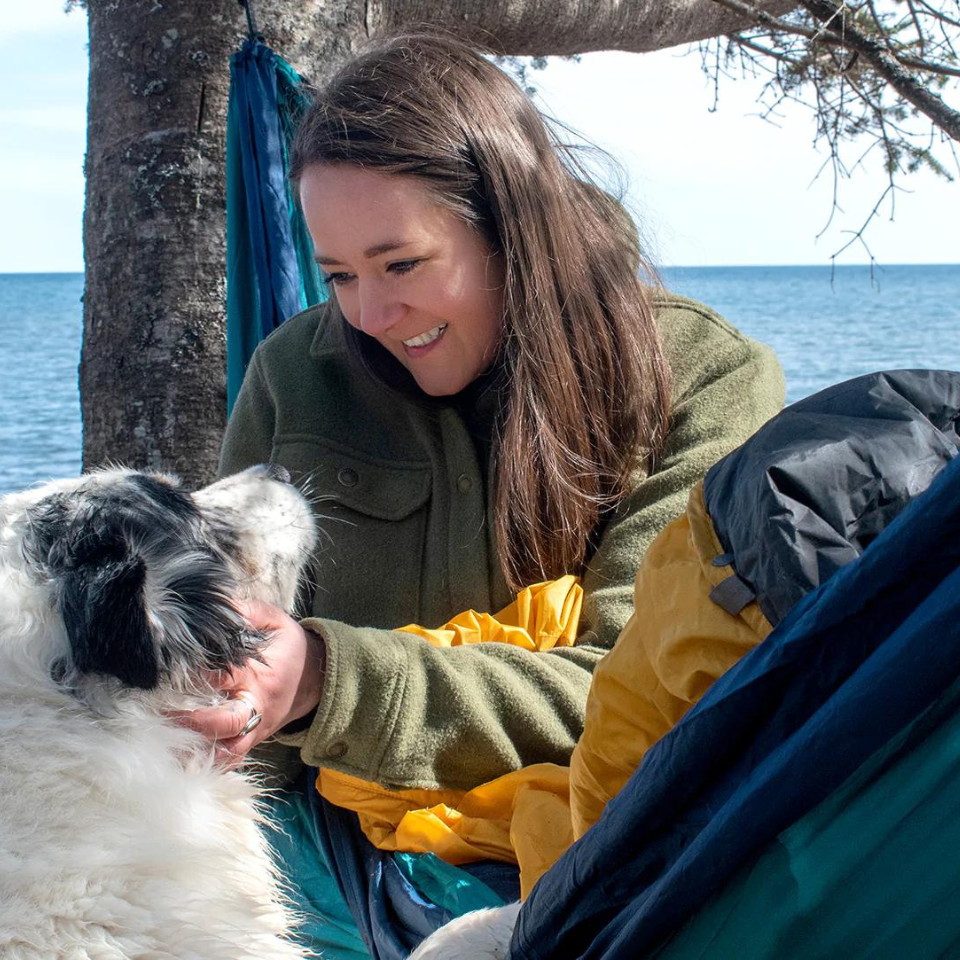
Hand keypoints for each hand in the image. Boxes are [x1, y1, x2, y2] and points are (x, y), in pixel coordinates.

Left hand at [177, 599, 324, 766]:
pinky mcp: (251, 741)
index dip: (199, 676)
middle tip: (160, 717)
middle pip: (225, 724)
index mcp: (260, 675)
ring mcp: (255, 728)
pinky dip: (206, 764)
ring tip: (163, 745)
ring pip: (226, 751)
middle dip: (193, 724)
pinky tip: (179, 761)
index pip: (226, 677)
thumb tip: (215, 605)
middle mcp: (257, 706)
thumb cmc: (289, 647)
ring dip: (196, 752)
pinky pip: (229, 761)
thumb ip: (245, 611)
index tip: (169, 671)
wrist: (316, 678)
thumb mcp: (274, 620)